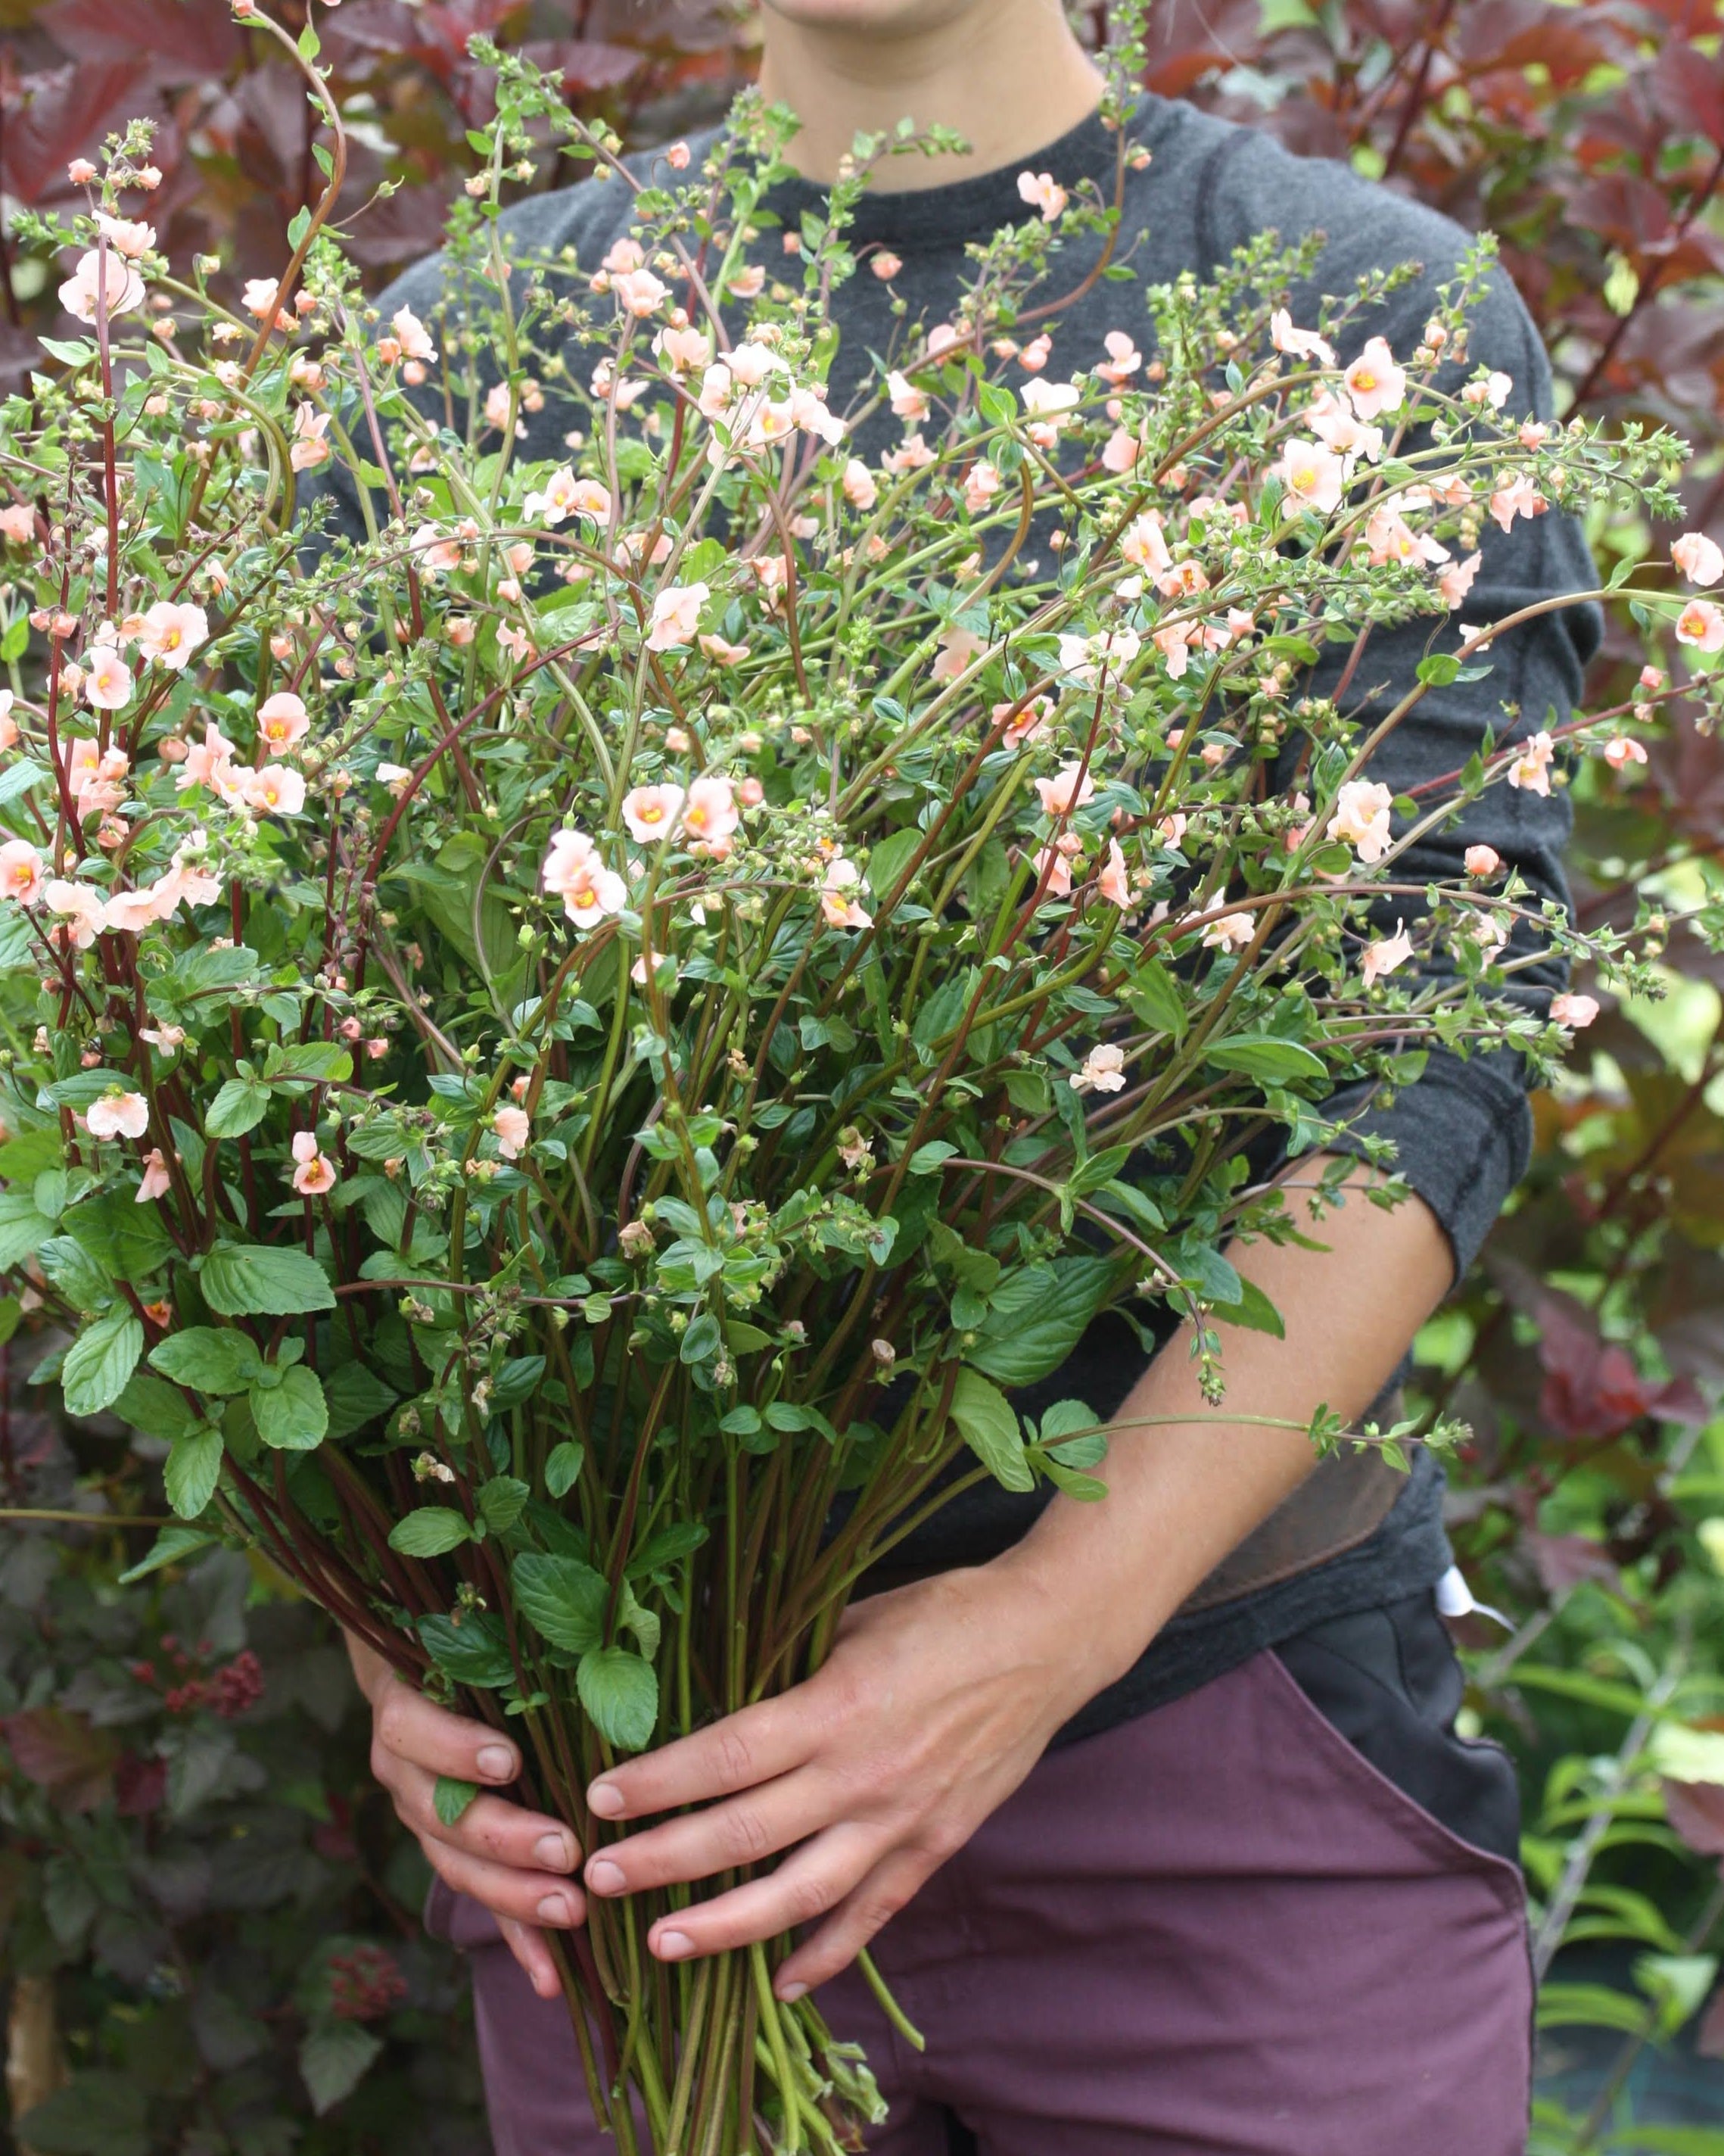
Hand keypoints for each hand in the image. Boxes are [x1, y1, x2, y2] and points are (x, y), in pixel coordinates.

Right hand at [345, 1631, 584, 1999]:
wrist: (429, 1676)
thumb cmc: (477, 1649)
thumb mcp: (484, 1642)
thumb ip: (519, 1654)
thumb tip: (600, 1638)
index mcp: (406, 1710)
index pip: (413, 1730)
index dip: (455, 1750)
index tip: (509, 1760)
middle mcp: (404, 1772)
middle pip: (441, 1816)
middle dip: (505, 1838)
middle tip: (566, 1851)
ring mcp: (423, 1821)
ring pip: (458, 1868)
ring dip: (515, 1897)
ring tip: (572, 1913)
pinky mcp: (452, 1859)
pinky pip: (482, 1906)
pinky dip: (519, 1943)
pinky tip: (554, 1978)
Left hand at [578, 1560, 1097, 1999]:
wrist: (1048, 1639)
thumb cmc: (945, 1612)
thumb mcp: (853, 1619)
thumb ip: (788, 1662)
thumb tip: (714, 1684)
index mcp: (835, 1705)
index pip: (725, 1756)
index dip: (657, 1781)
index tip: (600, 1798)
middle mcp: (862, 1773)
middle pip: (744, 1831)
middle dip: (663, 1859)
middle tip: (600, 1877)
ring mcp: (902, 1818)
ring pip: (800, 1893)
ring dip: (726, 1926)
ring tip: (663, 1943)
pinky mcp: (936, 1843)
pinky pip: (873, 1913)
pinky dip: (827, 1954)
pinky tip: (782, 1984)